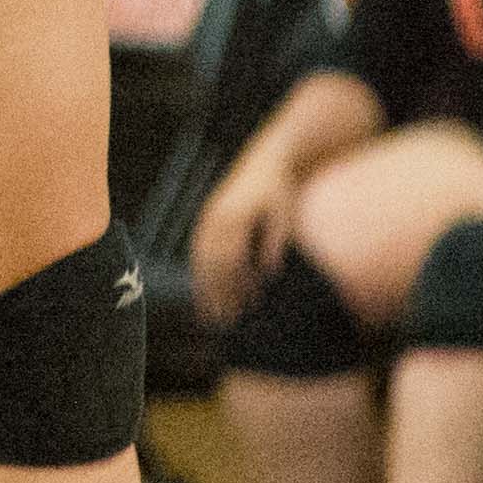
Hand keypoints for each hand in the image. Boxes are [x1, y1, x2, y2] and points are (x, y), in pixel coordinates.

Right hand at [188, 162, 294, 327]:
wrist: (267, 159)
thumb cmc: (280, 189)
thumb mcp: (283, 214)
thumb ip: (275, 242)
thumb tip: (268, 273)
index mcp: (233, 217)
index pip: (231, 261)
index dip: (238, 286)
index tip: (246, 307)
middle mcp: (215, 218)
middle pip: (212, 264)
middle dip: (217, 295)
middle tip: (223, 322)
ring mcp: (208, 217)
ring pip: (201, 260)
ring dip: (205, 288)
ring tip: (211, 313)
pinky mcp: (207, 218)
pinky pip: (199, 251)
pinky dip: (201, 273)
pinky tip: (206, 289)